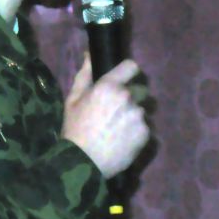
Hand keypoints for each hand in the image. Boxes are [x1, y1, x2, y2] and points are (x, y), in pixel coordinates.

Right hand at [61, 52, 150, 178]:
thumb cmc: (74, 129)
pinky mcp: (146, 134)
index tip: (124, 79)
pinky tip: (123, 140)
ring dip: (134, 116)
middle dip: (131, 97)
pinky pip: (145, 127)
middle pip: (140, 90)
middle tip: (116, 112)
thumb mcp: (73, 100)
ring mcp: (139, 116)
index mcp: (108, 86)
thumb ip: (84, 75)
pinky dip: (136, 132)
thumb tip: (89, 54)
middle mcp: (127, 97)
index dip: (128, 72)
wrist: (83, 163)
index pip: (131, 66)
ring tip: (119, 129)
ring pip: (142, 110)